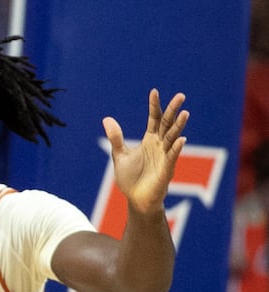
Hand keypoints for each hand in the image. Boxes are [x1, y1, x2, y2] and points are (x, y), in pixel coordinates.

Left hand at [103, 89, 188, 215]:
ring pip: (173, 138)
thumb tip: (107, 119)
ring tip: (184, 113)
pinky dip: (176, 149)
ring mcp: (165, 157)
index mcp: (150, 141)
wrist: (136, 200)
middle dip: (173, 110)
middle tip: (181, 96)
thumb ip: (116, 138)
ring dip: (179, 126)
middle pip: (167, 124)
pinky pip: (172, 157)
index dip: (154, 106)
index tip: (154, 91)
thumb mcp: (120, 155)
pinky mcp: (166, 171)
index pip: (154, 119)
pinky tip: (181, 139)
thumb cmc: (130, 179)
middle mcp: (160, 146)